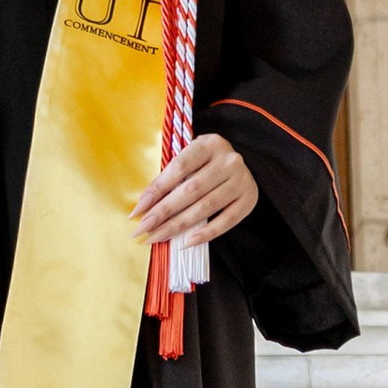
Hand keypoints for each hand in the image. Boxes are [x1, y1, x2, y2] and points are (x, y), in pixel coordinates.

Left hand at [131, 132, 257, 246]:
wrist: (239, 163)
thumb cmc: (206, 161)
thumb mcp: (190, 158)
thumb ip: (170, 176)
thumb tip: (144, 205)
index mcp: (210, 144)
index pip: (178, 168)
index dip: (157, 190)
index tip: (138, 210)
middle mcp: (229, 160)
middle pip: (191, 190)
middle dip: (163, 212)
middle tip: (143, 229)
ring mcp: (242, 180)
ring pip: (206, 207)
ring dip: (179, 225)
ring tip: (158, 237)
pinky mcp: (249, 199)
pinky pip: (227, 221)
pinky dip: (206, 233)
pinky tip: (187, 242)